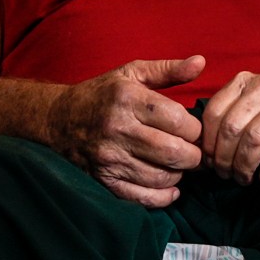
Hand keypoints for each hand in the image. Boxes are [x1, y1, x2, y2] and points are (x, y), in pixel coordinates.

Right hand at [47, 56, 206, 206]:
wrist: (58, 120)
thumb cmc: (102, 95)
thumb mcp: (132, 74)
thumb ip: (168, 70)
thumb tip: (201, 62)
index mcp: (128, 99)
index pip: (180, 121)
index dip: (195, 129)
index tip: (192, 130)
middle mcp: (118, 129)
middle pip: (175, 153)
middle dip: (193, 156)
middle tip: (191, 151)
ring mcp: (110, 158)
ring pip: (163, 177)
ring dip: (178, 174)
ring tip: (176, 164)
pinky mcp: (104, 180)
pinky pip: (144, 198)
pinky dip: (163, 196)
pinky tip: (169, 187)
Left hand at [200, 72, 259, 185]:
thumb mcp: (246, 112)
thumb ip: (223, 123)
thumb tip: (194, 152)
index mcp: (245, 81)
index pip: (214, 112)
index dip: (208, 144)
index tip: (210, 163)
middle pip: (232, 128)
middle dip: (224, 159)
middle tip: (226, 175)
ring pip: (255, 140)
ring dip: (244, 168)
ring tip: (244, 179)